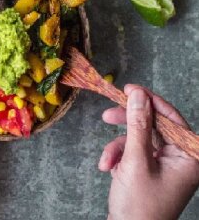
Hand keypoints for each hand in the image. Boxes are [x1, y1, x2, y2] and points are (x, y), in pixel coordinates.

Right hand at [100, 84, 198, 219]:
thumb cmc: (139, 206)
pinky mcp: (150, 172)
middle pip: (153, 127)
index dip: (149, 101)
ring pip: (138, 140)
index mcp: (189, 157)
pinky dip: (118, 158)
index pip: (171, 118)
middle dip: (127, 126)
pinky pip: (133, 153)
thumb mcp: (135, 160)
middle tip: (107, 116)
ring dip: (117, 148)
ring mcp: (166, 166)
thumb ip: (137, 124)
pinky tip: (109, 169)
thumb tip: (138, 94)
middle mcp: (181, 159)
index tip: (129, 89)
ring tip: (106, 162)